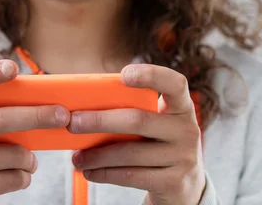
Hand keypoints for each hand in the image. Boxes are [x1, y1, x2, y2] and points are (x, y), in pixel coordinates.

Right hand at [0, 60, 70, 204]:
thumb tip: (45, 102)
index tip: (12, 67)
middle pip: (1, 118)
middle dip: (37, 115)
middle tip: (63, 114)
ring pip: (15, 153)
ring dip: (30, 158)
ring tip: (27, 161)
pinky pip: (15, 177)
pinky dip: (25, 176)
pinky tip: (16, 176)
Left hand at [67, 64, 205, 204]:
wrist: (185, 187)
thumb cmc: (158, 145)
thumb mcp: (157, 125)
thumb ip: (135, 112)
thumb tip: (85, 107)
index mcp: (182, 107)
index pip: (175, 83)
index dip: (151, 75)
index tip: (124, 74)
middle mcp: (187, 130)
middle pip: (139, 120)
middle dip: (101, 121)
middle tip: (74, 122)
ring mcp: (183, 158)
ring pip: (130, 153)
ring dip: (97, 155)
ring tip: (76, 157)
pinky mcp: (174, 183)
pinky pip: (132, 176)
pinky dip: (105, 174)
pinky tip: (90, 172)